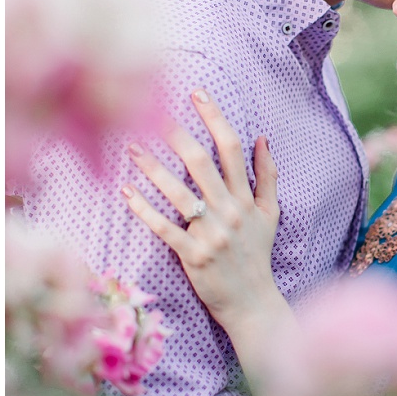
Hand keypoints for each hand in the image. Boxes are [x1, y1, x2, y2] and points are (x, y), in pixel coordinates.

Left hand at [122, 90, 281, 332]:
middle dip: (178, 135)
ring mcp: (212, 234)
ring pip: (180, 193)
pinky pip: (165, 228)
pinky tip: (125, 190)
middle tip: (153, 109)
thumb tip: (262, 139)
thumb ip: (267, 176)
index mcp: (246, 199)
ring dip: (153, 168)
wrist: (253, 302)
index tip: (197, 93)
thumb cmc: (257, 256)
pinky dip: (144, 209)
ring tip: (131, 146)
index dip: (215, 118)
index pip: (232, 149)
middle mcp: (230, 212)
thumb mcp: (270, 214)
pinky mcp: (193, 256)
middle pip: (203, 164)